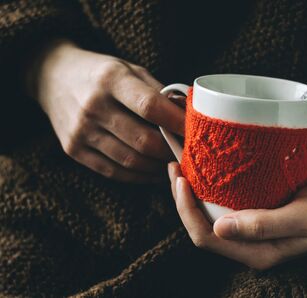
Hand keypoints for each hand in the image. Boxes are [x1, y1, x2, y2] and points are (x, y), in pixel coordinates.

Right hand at [27, 40, 184, 182]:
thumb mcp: (129, 69)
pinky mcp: (73, 149)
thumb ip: (159, 92)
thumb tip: (189, 114)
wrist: (53, 77)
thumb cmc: (101, 73)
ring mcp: (80, 131)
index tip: (196, 132)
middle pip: (143, 140)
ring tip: (173, 163)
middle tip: (188, 153)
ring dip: (158, 167)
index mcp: (111, 80)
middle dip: (171, 151)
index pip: (150, 107)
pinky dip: (138, 176)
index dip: (177, 124)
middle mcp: (93, 107)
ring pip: (131, 161)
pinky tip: (153, 172)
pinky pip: (113, 171)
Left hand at [168, 163, 306, 269]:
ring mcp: (253, 230)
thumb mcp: (304, 218)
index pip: (206, 237)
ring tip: (183, 157)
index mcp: (257, 253)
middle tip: (174, 159)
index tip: (181, 177)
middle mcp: (250, 244)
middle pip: (202, 223)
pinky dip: (212, 182)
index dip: (186, 209)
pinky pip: (225, 201)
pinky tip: (208, 164)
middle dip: (182, 194)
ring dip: (194, 185)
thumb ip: (263, 226)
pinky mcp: (258, 214)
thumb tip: (219, 230)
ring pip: (210, 211)